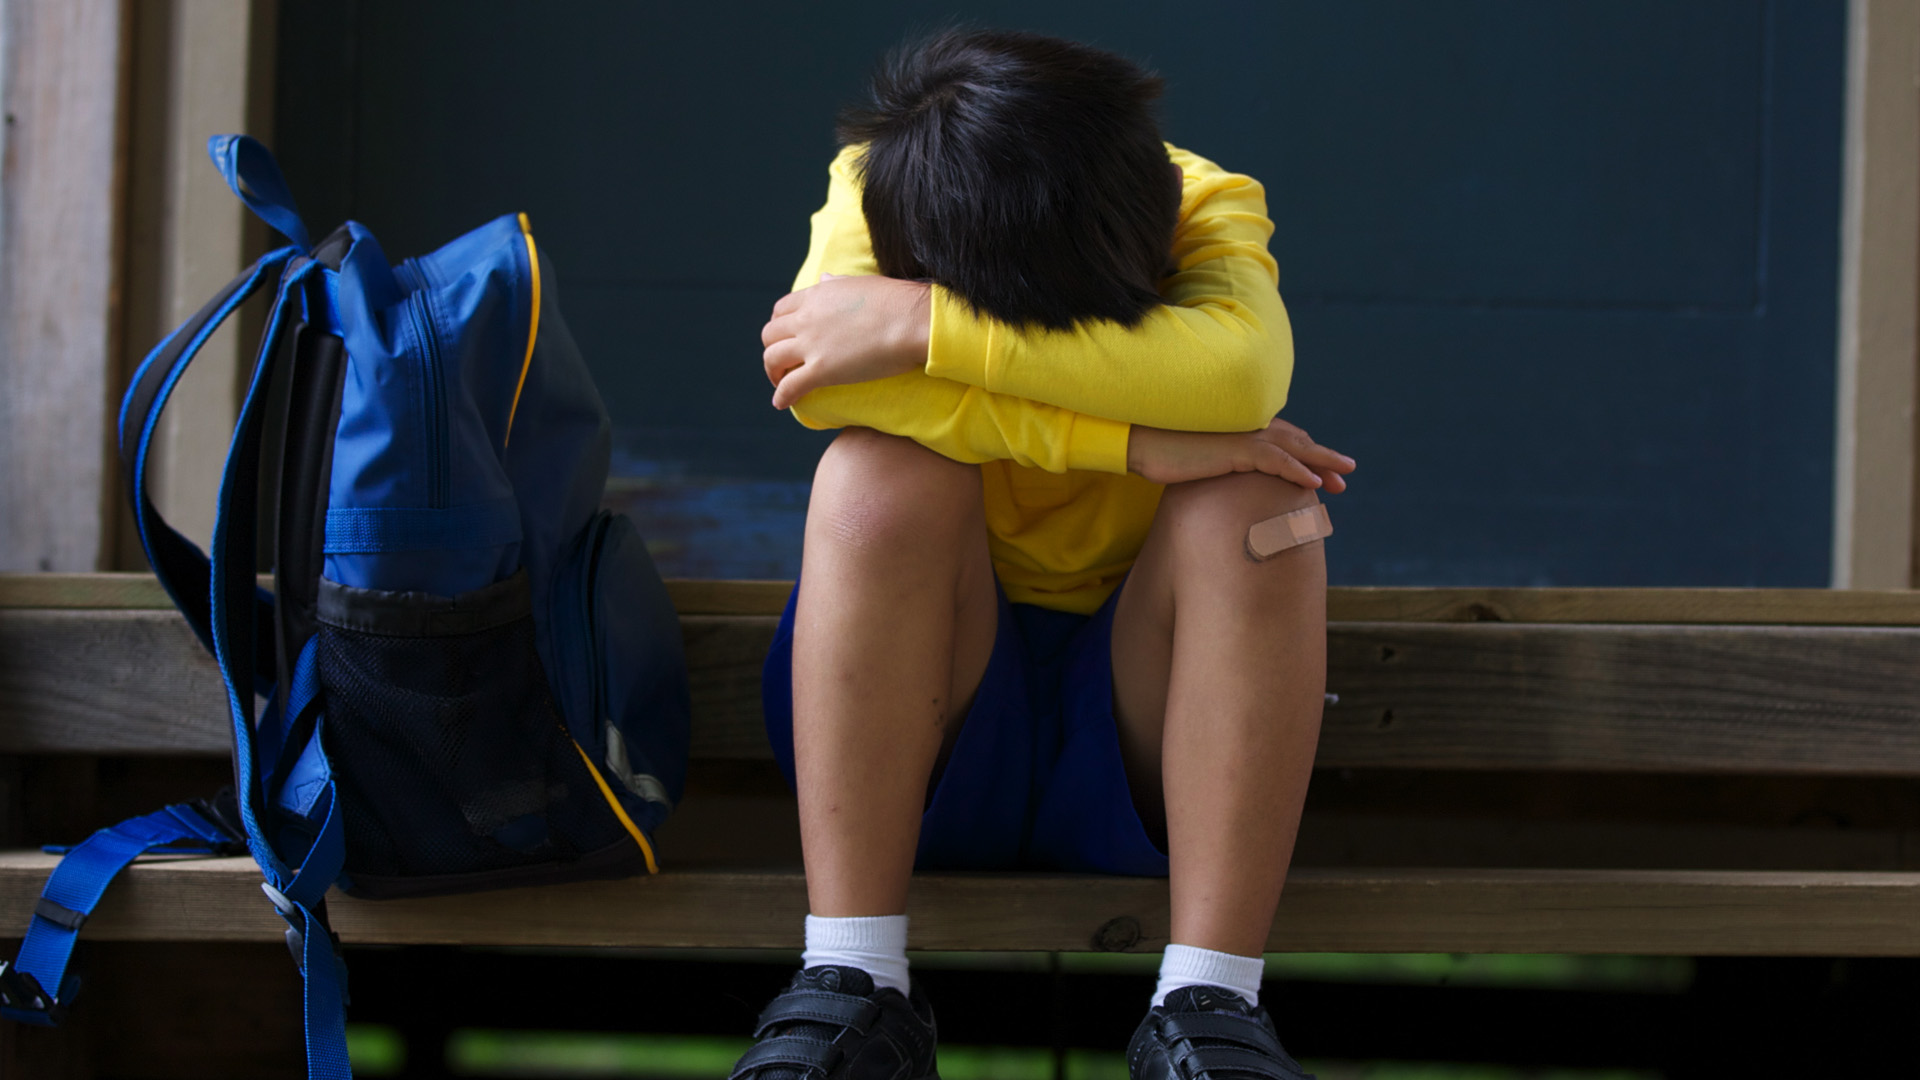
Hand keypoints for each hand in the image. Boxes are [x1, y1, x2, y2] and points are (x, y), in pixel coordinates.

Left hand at [762, 274, 931, 408]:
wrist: (910, 321)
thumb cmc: (896, 302)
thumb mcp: (860, 283)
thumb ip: (837, 283)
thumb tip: (824, 278)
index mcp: (816, 295)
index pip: (781, 310)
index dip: (778, 325)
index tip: (785, 337)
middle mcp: (807, 318)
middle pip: (770, 334)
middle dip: (772, 348)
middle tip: (782, 362)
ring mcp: (811, 344)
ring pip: (772, 358)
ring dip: (772, 372)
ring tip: (780, 383)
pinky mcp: (821, 370)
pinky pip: (790, 385)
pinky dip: (781, 396)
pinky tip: (782, 404)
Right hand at [1127, 418, 1356, 489]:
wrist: (1137, 440)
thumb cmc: (1159, 451)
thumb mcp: (1195, 459)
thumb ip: (1215, 463)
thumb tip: (1222, 483)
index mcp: (1240, 428)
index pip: (1282, 439)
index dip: (1305, 453)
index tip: (1322, 471)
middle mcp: (1247, 428)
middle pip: (1296, 442)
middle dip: (1322, 458)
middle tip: (1345, 475)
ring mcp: (1243, 437)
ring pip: (1295, 450)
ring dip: (1323, 463)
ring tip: (1343, 479)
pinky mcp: (1236, 449)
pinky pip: (1276, 461)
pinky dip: (1298, 471)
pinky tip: (1315, 483)